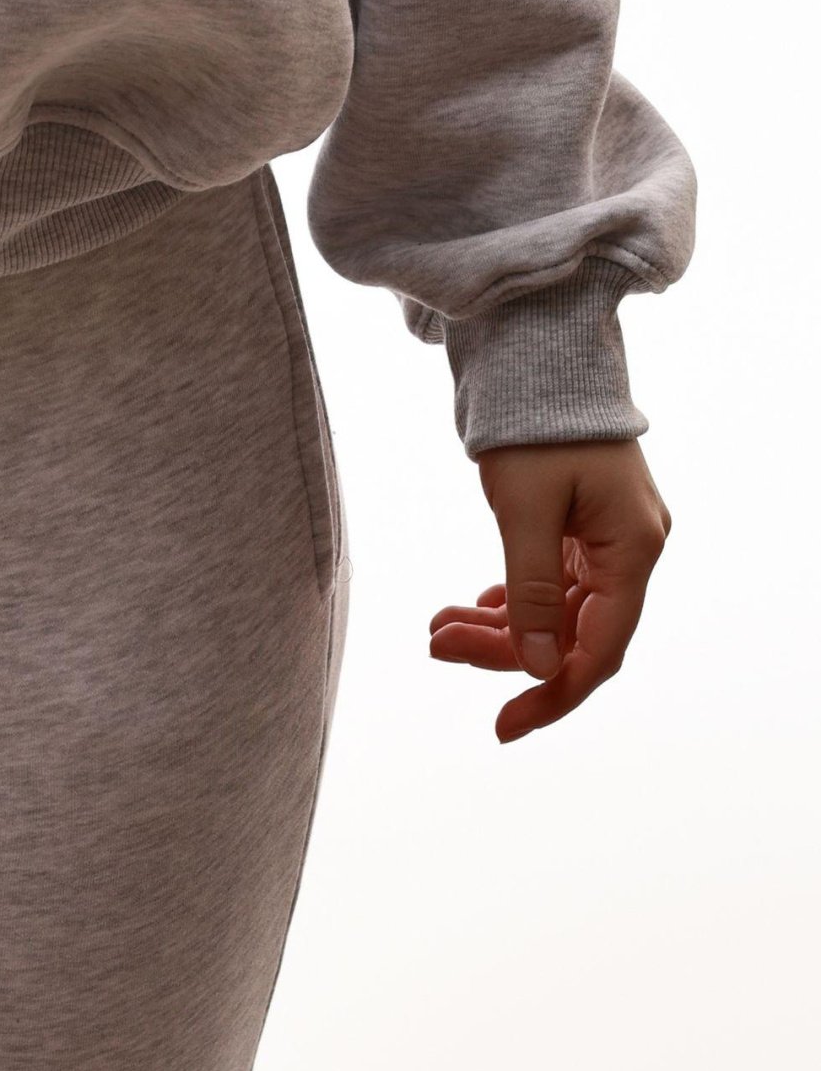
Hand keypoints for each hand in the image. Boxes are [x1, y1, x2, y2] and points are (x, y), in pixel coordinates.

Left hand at [429, 440, 669, 741]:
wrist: (533, 344)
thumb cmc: (534, 421)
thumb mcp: (526, 509)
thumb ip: (533, 592)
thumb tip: (539, 670)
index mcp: (634, 548)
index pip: (600, 650)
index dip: (552, 694)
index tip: (503, 725)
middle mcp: (630, 547)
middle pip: (573, 631)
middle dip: (505, 649)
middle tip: (436, 645)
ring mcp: (606, 534)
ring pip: (556, 607)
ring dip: (498, 623)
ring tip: (436, 629)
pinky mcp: (580, 521)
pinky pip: (550, 578)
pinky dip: (510, 595)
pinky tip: (471, 607)